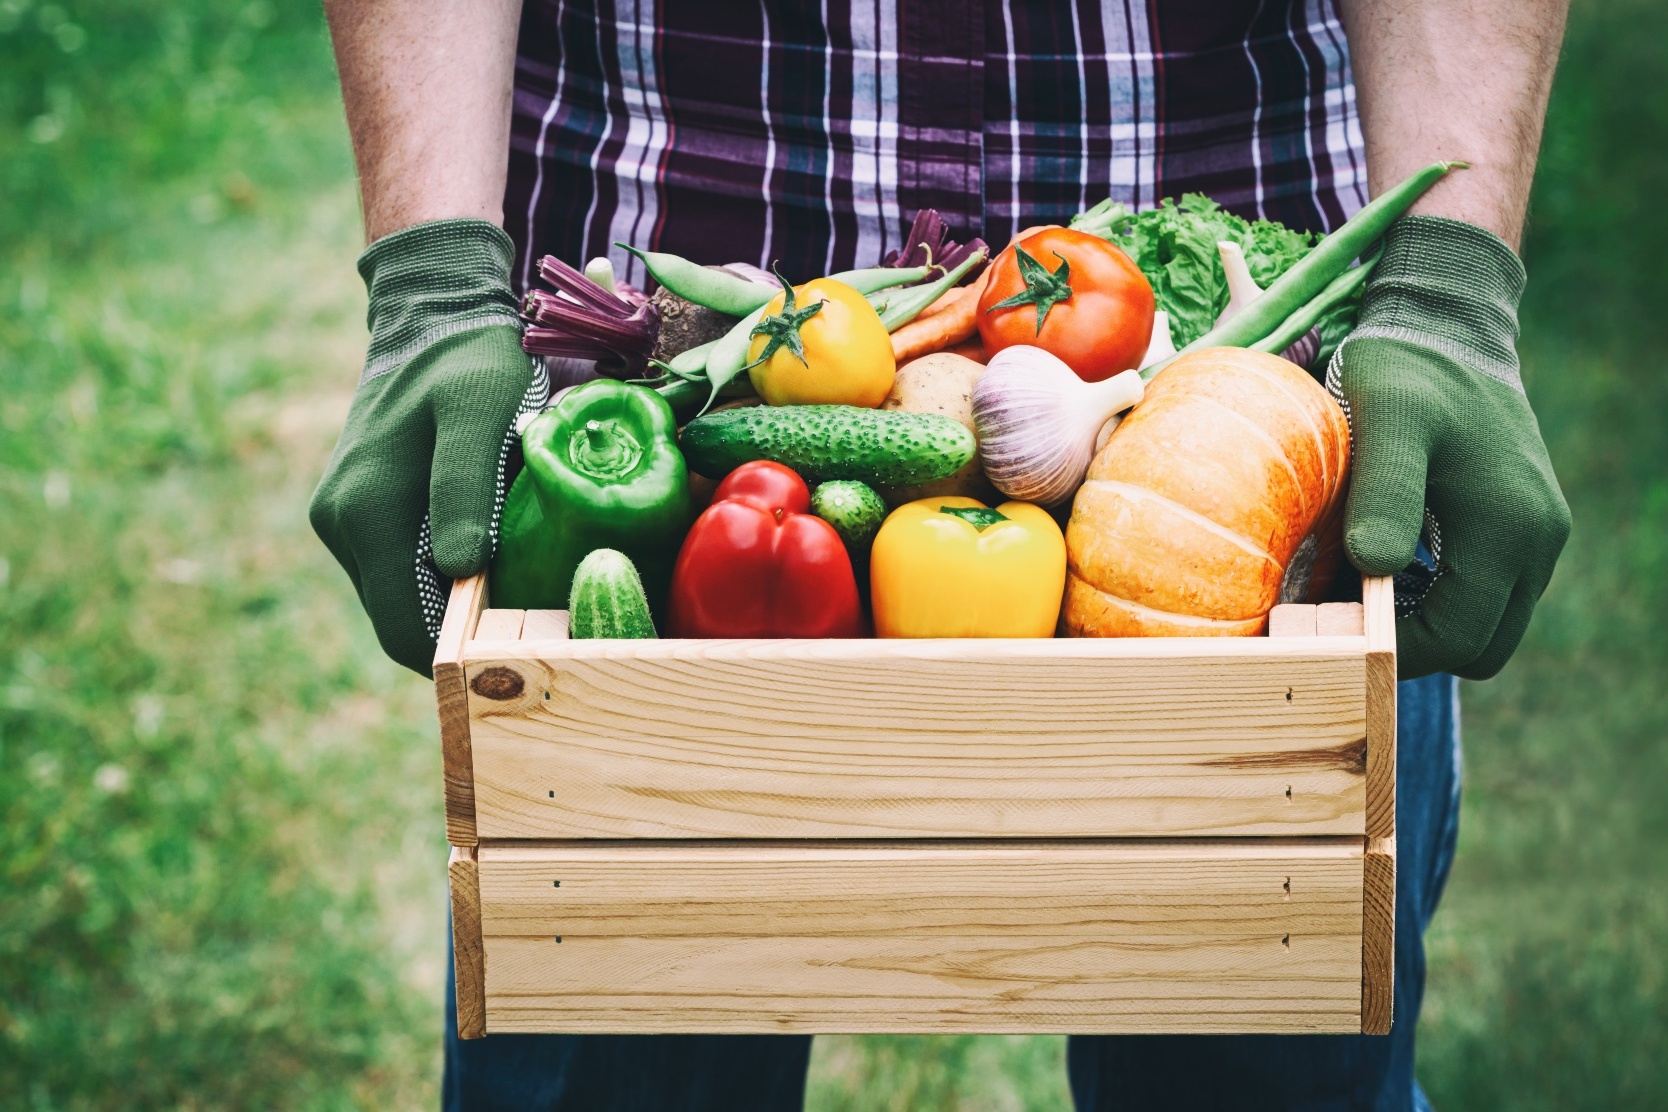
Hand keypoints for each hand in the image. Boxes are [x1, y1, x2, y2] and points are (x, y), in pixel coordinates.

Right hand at [310, 219, 538, 673]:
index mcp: (366, 511)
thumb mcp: (480, 412)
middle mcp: (341, 525)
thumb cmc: (470, 363)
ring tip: (512, 586)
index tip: (517, 655)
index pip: (405, 629)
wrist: (432, 318)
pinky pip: (400, 569)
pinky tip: (486, 553)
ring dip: (451, 605)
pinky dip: (440, 576)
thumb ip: (464, 488)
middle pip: (401, 622)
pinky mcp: (354, 513)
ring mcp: (342, 521)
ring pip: (401, 598)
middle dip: (459, 636)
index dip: (458, 656)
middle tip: (528, 627)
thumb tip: (460, 571)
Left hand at [1334, 216, 1569, 679]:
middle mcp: (1537, 541)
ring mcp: (1537, 535)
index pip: (1458, 640)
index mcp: (1508, 529)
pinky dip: (1438, 592)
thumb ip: (1384, 495)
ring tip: (1358, 582)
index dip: (1397, 650)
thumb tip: (1374, 570)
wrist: (1445, 326)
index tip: (1336, 630)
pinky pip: (1486, 590)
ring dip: (1426, 619)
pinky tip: (1384, 557)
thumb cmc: (1406, 372)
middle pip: (1480, 646)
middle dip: (1414, 643)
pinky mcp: (1524, 523)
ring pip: (1486, 622)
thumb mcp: (1385, 425)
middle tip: (1346, 611)